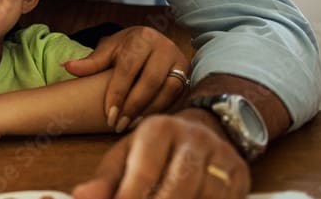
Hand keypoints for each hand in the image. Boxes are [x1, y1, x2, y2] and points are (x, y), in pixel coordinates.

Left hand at [64, 26, 189, 131]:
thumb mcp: (109, 50)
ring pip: (167, 91)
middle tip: (117, 125)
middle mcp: (164, 47)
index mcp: (142, 37)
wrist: (152, 42)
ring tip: (130, 126)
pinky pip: (176, 97)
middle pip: (150, 81)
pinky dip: (160, 110)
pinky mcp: (188, 74)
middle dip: (133, 106)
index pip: (129, 68)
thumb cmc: (127, 48)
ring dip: (148, 111)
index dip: (118, 93)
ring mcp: (180, 60)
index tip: (107, 114)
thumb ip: (91, 62)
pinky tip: (145, 121)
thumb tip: (66, 67)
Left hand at [71, 112, 249, 198]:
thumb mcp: (126, 158)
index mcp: (159, 128)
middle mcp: (193, 136)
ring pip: (205, 196)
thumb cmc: (154, 151)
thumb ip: (105, 182)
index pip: (144, 169)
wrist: (202, 131)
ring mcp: (221, 154)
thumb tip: (80, 197)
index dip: (131, 196)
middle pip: (178, 186)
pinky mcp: (240, 173)